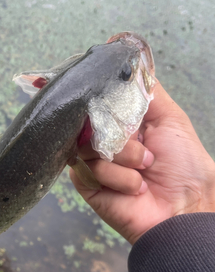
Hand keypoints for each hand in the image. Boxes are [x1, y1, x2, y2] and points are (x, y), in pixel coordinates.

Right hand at [70, 82, 214, 243]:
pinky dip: (117, 177)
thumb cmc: (184, 167)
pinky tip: (135, 188)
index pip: (98, 101)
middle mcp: (105, 140)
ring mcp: (93, 162)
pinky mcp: (87, 184)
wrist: (184, 209)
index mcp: (123, 124)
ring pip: (88, 144)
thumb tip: (130, 62)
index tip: (98, 91)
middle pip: (89, 119)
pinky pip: (87, 168)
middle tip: (145, 147)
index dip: (97, 96)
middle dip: (122, 132)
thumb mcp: (171, 118)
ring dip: (124, 157)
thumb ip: (148, 91)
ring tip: (145, 170)